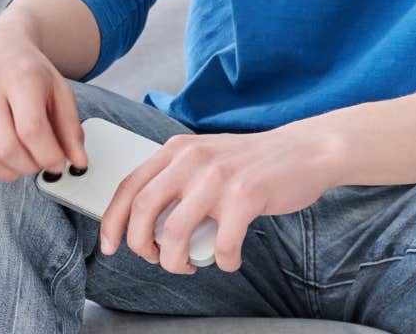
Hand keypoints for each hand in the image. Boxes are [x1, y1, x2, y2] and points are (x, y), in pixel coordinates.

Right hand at [0, 15, 88, 182]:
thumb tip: (78, 162)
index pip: (32, 130)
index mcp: (19, 77)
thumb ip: (70, 128)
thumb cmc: (28, 70)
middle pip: (7, 149)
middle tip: (38, 161)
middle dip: (30, 167)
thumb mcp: (58, 90)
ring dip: (8, 172)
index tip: (58, 162)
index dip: (49, 155)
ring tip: (19, 160)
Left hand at [98, 125, 345, 275]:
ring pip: (175, 233)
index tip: (110, 245)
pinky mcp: (245, 197)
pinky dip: (223, 261)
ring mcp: (217, 178)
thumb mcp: (204, 158)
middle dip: (141, 246)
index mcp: (176, 150)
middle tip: (157, 259)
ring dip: (176, 260)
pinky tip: (229, 258)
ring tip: (189, 264)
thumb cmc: (253, 163)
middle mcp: (191, 160)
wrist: (305, 150)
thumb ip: (176, 181)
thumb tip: (148, 224)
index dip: (112, 221)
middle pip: (142, 211)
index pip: (129, 187)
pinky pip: (221, 244)